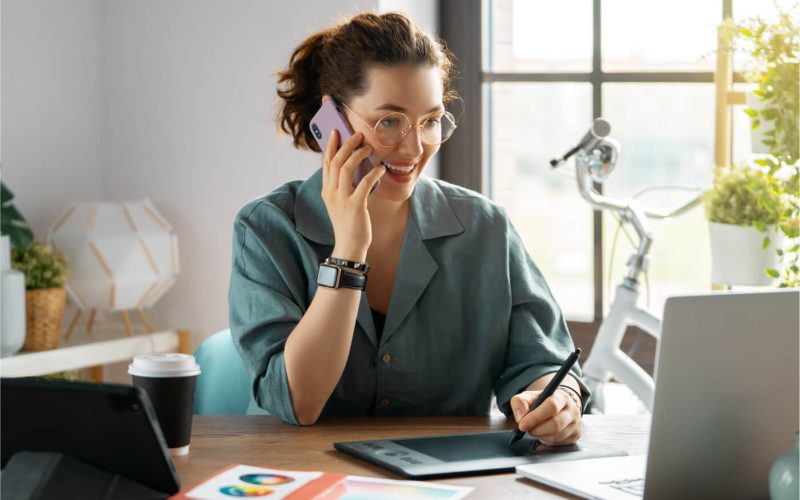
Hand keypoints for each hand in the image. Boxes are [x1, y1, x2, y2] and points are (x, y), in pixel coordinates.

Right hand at [321, 128, 385, 261]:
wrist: (349, 246)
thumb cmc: (348, 223)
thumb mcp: (340, 202)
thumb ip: (342, 186)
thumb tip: (354, 166)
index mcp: (326, 190)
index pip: (326, 163)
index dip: (330, 145)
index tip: (335, 131)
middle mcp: (331, 192)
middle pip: (336, 161)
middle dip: (347, 145)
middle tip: (357, 135)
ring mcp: (342, 199)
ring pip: (346, 168)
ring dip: (358, 154)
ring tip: (369, 147)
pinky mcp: (355, 205)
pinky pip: (364, 183)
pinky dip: (373, 173)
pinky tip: (381, 168)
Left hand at [510, 387, 582, 445]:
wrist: (559, 407)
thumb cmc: (542, 402)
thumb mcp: (529, 397)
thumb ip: (520, 403)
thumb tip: (521, 418)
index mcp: (561, 397)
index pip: (551, 406)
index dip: (535, 417)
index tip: (522, 425)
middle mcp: (572, 410)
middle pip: (555, 424)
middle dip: (537, 429)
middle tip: (528, 429)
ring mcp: (576, 424)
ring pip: (556, 436)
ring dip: (541, 436)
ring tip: (535, 430)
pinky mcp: (576, 436)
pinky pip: (559, 443)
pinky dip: (547, 441)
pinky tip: (544, 434)